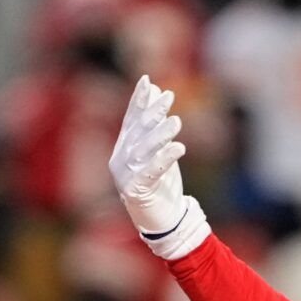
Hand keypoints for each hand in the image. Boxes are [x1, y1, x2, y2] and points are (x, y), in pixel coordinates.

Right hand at [109, 75, 189, 236]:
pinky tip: (179, 147)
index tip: (147, 81)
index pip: (131, 119)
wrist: (161, 220)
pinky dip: (165, 159)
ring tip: (176, 121)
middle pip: (138, 132)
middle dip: (153, 112)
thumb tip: (157, 90)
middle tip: (169, 96)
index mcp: (124, 147)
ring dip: (160, 134)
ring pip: (144, 150)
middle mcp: (121, 159)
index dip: (139, 100)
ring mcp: (125, 176)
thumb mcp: (159, 150)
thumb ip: (156, 123)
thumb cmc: (161, 183)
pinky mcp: (136, 191)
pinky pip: (151, 172)